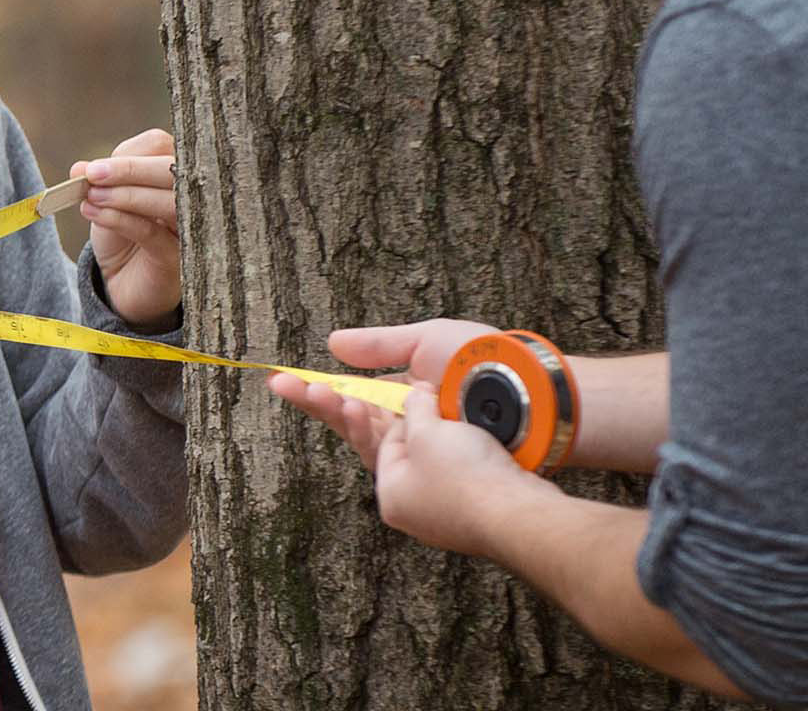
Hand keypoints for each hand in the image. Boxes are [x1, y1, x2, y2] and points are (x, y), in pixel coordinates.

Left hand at [71, 129, 179, 328]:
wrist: (125, 282)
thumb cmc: (122, 233)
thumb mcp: (107, 200)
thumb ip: (98, 180)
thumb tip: (80, 168)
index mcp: (176, 172)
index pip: (162, 147)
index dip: (128, 155)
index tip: (94, 168)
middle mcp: (191, 197)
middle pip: (172, 170)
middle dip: (128, 170)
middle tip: (92, 175)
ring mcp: (189, 228)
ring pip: (168, 202)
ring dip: (125, 195)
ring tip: (91, 197)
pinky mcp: (178, 259)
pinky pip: (152, 234)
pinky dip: (120, 220)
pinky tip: (94, 214)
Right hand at [268, 318, 496, 470]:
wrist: (525, 392)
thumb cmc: (481, 361)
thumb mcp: (424, 340)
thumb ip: (377, 346)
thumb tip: (330, 345)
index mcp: (403, 391)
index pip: (350, 393)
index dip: (317, 388)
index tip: (282, 380)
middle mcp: (406, 421)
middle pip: (349, 418)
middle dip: (319, 401)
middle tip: (287, 386)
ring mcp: (417, 445)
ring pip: (363, 437)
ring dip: (338, 413)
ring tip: (322, 394)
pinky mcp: (428, 466)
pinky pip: (388, 454)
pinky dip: (367, 432)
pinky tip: (351, 413)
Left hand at [373, 382, 559, 556]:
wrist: (516, 509)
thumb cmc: (467, 481)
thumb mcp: (427, 430)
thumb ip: (415, 408)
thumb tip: (414, 397)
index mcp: (392, 498)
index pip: (389, 444)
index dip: (408, 415)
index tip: (423, 398)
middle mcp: (416, 514)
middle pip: (419, 456)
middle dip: (435, 430)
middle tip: (447, 412)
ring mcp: (448, 518)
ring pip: (447, 467)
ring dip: (458, 444)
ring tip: (470, 430)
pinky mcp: (478, 516)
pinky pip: (471, 482)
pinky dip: (477, 463)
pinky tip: (486, 451)